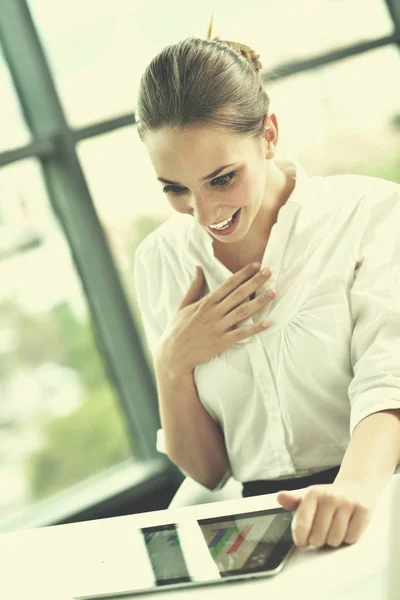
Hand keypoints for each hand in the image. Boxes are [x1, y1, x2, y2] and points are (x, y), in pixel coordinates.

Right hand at [155, 262, 274, 374]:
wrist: (173, 355)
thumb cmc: (177, 330)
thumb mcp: (183, 305)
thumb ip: (194, 287)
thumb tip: (198, 268)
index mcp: (205, 303)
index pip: (227, 284)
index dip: (242, 274)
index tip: (255, 265)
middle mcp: (213, 313)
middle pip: (238, 294)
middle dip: (255, 282)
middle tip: (269, 272)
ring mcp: (218, 328)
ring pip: (242, 311)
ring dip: (259, 302)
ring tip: (273, 292)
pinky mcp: (221, 342)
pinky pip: (241, 334)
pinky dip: (254, 328)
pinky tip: (267, 323)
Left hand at [277, 480, 378, 547]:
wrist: (357, 484)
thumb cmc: (329, 497)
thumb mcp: (309, 497)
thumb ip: (293, 501)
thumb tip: (280, 497)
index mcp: (313, 493)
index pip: (301, 525)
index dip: (301, 539)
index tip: (303, 541)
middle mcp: (330, 496)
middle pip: (318, 538)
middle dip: (319, 540)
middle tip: (323, 530)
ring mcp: (347, 502)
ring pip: (335, 540)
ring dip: (334, 540)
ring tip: (335, 527)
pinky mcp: (363, 510)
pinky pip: (351, 538)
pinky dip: (349, 538)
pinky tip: (348, 526)